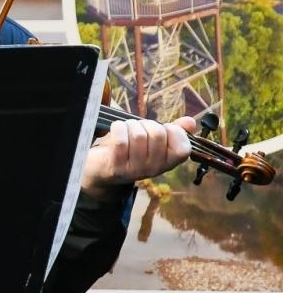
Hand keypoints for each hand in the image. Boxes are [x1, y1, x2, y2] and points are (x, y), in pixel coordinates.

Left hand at [81, 115, 195, 196]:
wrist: (102, 169)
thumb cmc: (131, 149)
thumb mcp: (155, 140)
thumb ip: (174, 131)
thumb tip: (191, 122)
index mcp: (168, 163)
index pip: (184, 148)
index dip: (174, 131)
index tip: (163, 129)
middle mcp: (155, 169)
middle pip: (158, 134)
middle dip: (147, 124)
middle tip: (139, 128)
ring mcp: (136, 170)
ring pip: (139, 135)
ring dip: (131, 125)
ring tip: (127, 130)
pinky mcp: (117, 167)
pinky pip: (121, 140)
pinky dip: (118, 128)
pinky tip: (116, 129)